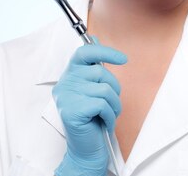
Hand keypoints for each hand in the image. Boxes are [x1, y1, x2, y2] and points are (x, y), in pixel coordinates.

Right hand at [53, 40, 126, 175]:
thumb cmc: (92, 119)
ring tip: (108, 114)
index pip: (83, 52)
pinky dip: (109, 115)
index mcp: (69, 76)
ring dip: (114, 105)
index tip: (122, 59)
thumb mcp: (92, 89)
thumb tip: (95, 38)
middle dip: (114, 89)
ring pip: (105, 89)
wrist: (86, 150)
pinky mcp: (72, 110)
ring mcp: (67, 97)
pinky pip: (102, 104)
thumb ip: (92, 66)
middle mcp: (64, 84)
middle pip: (100, 71)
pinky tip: (103, 122)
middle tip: (110, 104)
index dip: (104, 51)